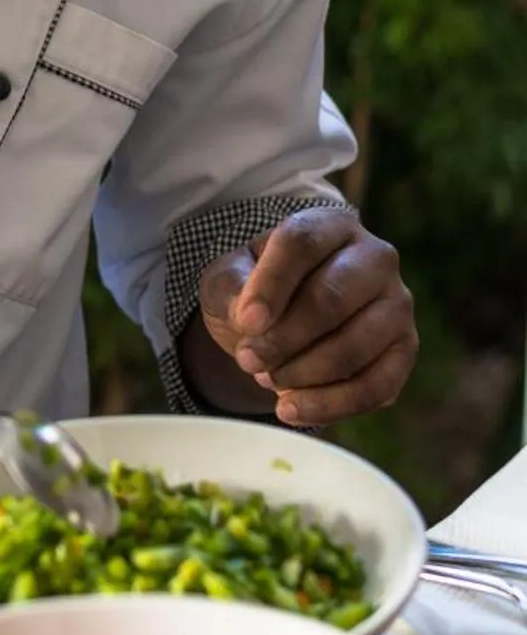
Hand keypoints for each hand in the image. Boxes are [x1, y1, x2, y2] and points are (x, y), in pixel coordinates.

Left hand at [198, 207, 416, 425]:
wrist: (286, 319)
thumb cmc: (257, 290)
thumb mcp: (229, 278)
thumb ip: (232, 287)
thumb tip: (251, 319)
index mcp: (329, 225)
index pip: (302, 243)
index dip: (271, 284)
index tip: (245, 322)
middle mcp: (375, 257)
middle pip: (331, 298)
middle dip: (283, 338)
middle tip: (248, 360)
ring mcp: (397, 305)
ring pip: (353, 347)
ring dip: (302, 373)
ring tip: (265, 378)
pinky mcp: (405, 351)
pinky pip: (373, 387)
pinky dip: (327, 405)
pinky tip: (289, 409)